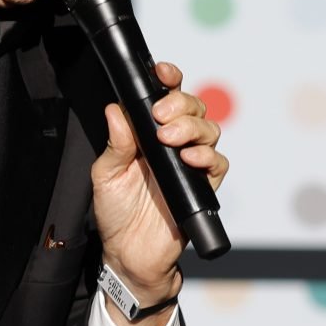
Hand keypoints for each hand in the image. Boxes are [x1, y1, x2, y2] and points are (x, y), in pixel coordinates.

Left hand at [88, 62, 228, 301]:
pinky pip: (218, 162)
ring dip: (192, 127)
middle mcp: (172, 143)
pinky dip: (207, 156)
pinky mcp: (204, 185)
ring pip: (209, 129)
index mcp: (148, 134)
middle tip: (160, 115)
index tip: (161, 72)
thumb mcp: (106, 175)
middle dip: (180, 103)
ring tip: (169, 139)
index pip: (165, 96)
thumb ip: (116, 143)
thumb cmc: (116, 213)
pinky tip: (189, 158)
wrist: (130, 253)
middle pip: (192, 107)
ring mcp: (190, 163)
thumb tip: (115, 109)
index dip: (168, 79)